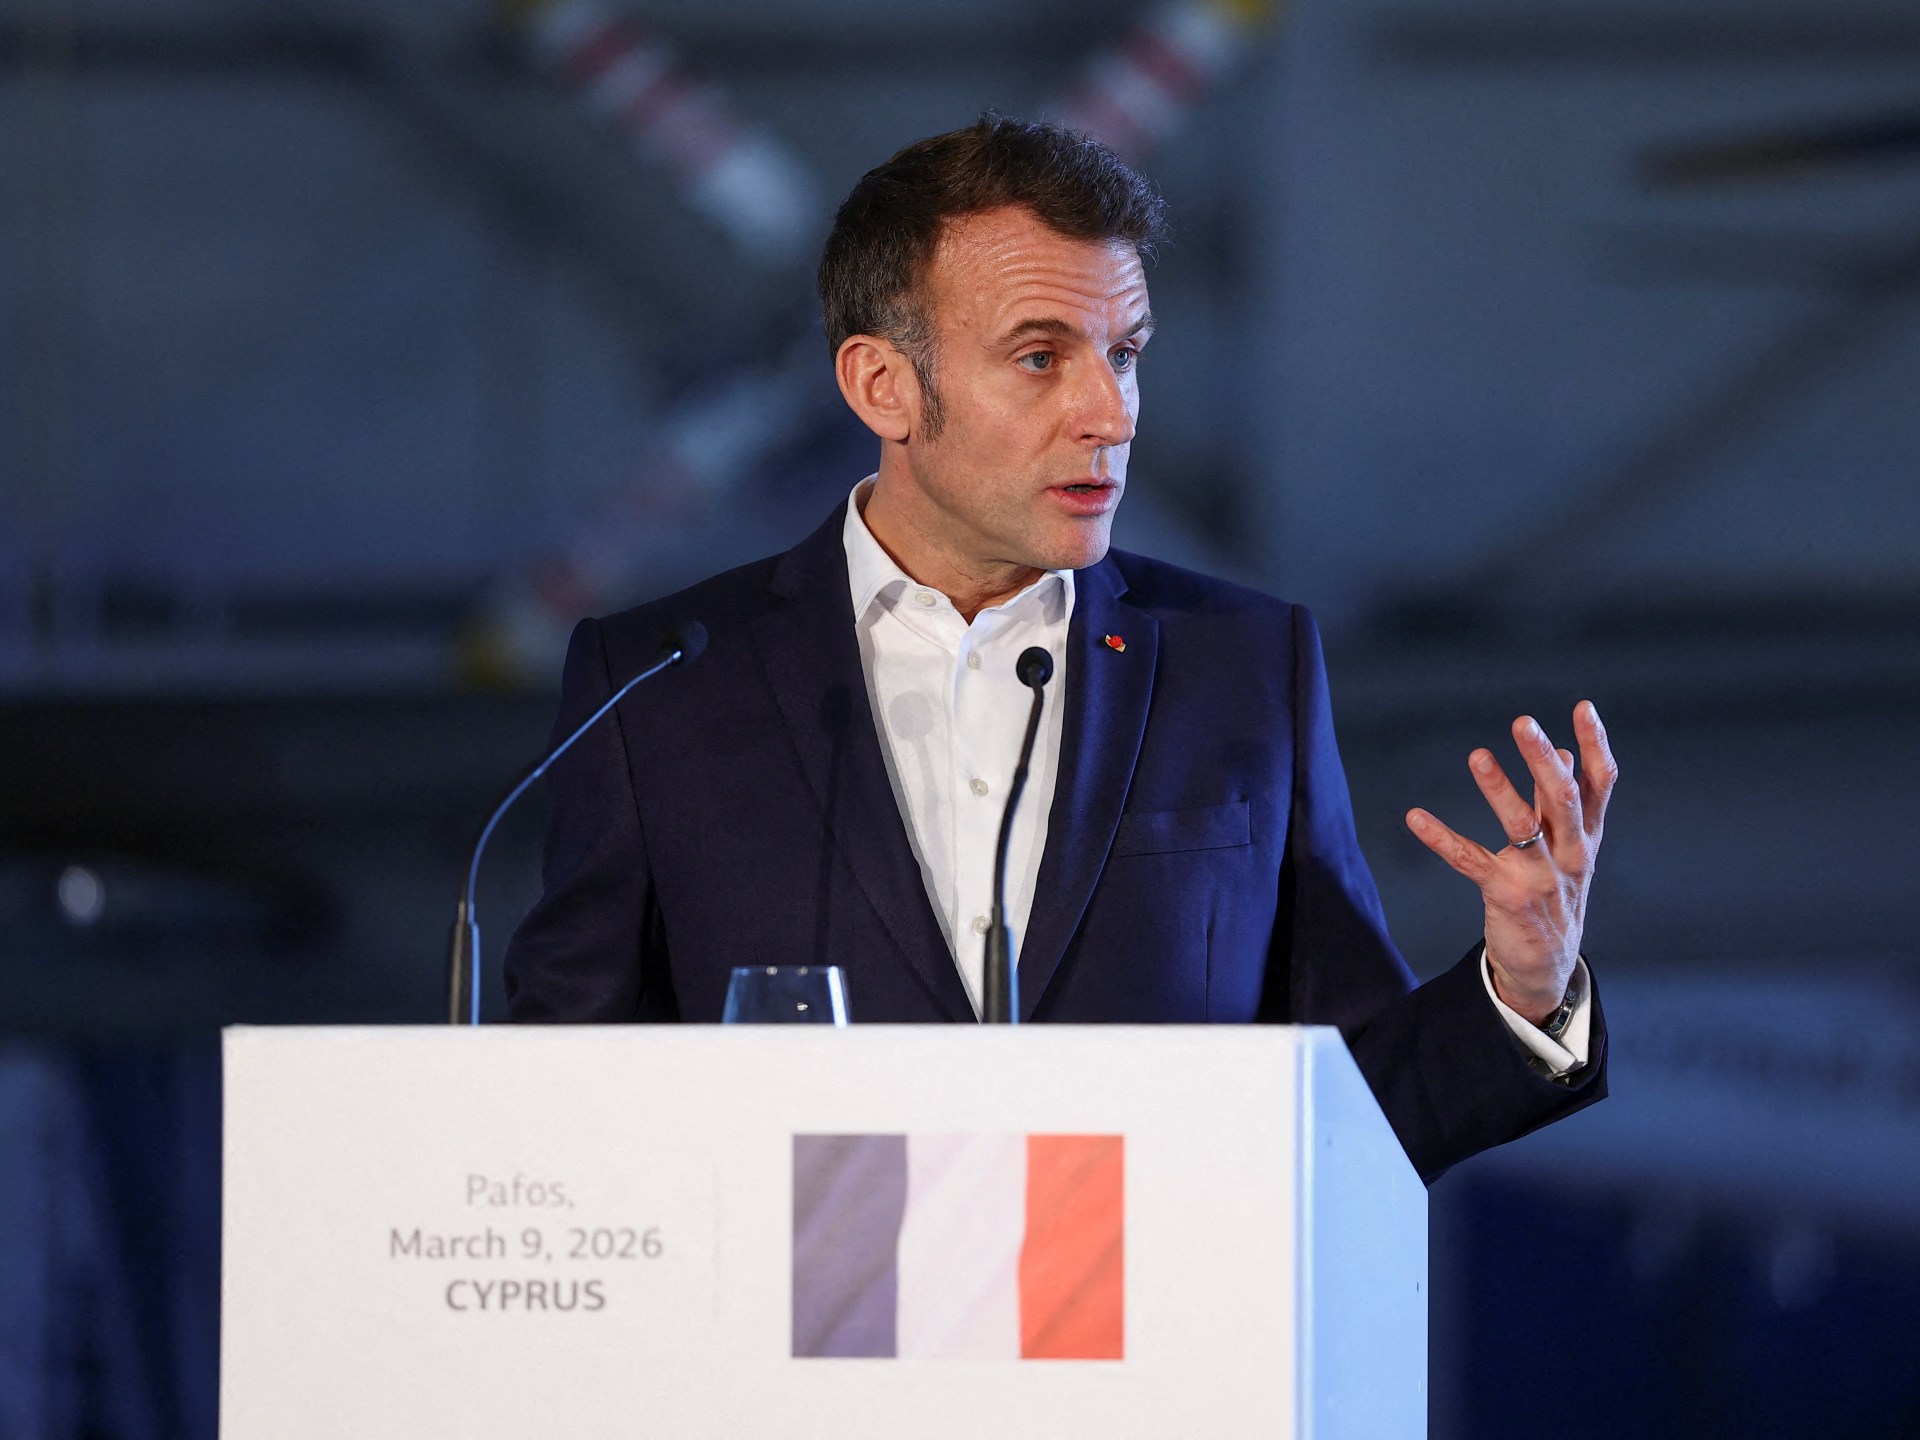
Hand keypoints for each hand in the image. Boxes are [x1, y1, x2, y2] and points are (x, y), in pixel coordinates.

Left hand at [1404, 701, 1617, 1025]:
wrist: (1548, 967)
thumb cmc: (1557, 895)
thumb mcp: (1570, 848)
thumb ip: (1565, 802)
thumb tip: (1563, 750)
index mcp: (1586, 836)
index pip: (1600, 784)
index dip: (1595, 745)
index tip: (1583, 706)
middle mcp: (1569, 853)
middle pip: (1563, 799)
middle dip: (1542, 760)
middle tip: (1522, 723)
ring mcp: (1539, 876)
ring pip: (1521, 825)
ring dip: (1498, 789)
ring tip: (1477, 756)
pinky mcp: (1506, 895)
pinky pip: (1469, 861)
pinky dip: (1441, 837)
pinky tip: (1415, 817)